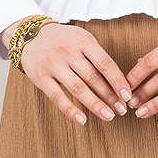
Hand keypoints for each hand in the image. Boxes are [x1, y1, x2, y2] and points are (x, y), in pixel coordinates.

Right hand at [1, 18, 135, 126]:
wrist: (30, 36)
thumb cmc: (64, 41)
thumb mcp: (82, 40)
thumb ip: (98, 57)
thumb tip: (119, 84)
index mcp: (83, 41)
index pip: (105, 63)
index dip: (118, 81)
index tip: (128, 96)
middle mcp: (68, 51)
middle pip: (93, 78)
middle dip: (110, 96)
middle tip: (122, 110)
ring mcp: (53, 64)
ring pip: (78, 88)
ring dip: (95, 105)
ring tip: (109, 116)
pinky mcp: (41, 78)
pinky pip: (58, 97)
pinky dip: (71, 110)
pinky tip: (82, 120)